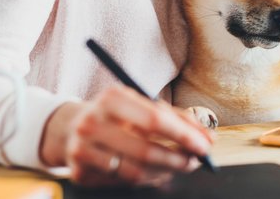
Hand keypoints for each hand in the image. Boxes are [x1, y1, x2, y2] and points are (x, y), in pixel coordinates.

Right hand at [40, 85, 213, 186]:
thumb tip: (207, 137)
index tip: (206, 144)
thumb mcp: (143, 105)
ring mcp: (81, 149)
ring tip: (180, 166)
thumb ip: (176, 117)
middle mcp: (91, 123)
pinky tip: (155, 172)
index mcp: (111, 98)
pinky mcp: (79, 172)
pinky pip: (122, 182)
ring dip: (165, 172)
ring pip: (135, 171)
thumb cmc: (119, 115)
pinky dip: (146, 179)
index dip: (183, 134)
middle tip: (197, 161)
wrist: (72, 127)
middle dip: (178, 159)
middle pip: (145, 150)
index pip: (154, 119)